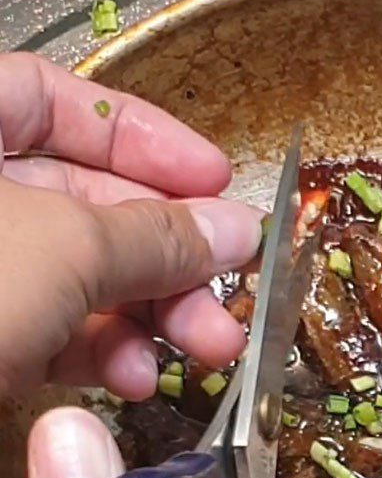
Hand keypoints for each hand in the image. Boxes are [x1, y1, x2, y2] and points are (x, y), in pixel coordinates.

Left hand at [0, 53, 262, 399]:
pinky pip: (49, 329)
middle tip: (228, 292)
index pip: (58, 101)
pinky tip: (133, 376)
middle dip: (169, 256)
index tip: (218, 184)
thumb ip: (155, 234)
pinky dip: (100, 352)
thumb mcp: (60, 249)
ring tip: (203, 348)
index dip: (151, 140)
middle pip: (85, 203)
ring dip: (149, 316)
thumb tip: (237, 229)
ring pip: (76, 276)